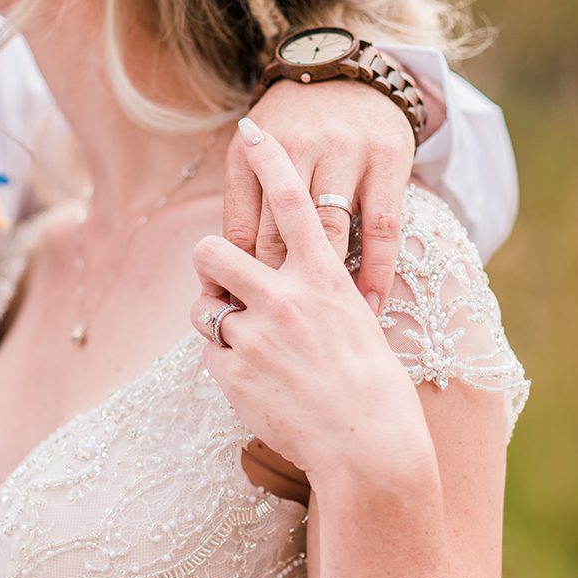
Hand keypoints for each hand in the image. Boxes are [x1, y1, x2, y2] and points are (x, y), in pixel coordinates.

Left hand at [196, 118, 434, 493]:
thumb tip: (288, 288)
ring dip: (212, 316)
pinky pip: (208, 354)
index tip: (252, 131)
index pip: (293, 203)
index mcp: (324, 278)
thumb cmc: (374, 390)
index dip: (270, 161)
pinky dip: (224, 366)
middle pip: (213, 248)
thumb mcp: (356, 325)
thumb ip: (319, 297)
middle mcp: (285, 296)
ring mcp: (256, 333)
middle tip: (219, 278)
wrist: (369, 446)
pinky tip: (256, 385)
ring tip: (242, 342)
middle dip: (208, 261)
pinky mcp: (234, 371)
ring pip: (202, 304)